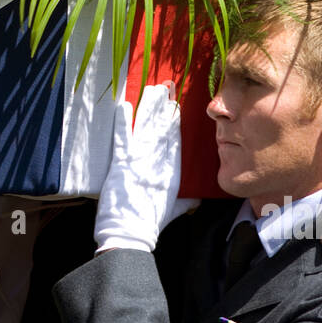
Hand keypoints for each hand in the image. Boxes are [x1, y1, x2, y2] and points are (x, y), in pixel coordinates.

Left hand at [95, 83, 198, 252]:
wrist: (132, 235)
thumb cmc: (151, 225)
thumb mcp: (176, 210)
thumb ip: (188, 199)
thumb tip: (199, 195)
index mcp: (173, 173)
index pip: (175, 141)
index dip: (175, 122)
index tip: (176, 105)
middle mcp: (159, 163)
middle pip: (163, 129)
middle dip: (164, 106)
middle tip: (166, 87)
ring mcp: (140, 162)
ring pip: (147, 128)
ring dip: (149, 107)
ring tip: (151, 89)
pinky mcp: (122, 164)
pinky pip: (123, 137)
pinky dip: (123, 121)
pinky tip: (124, 105)